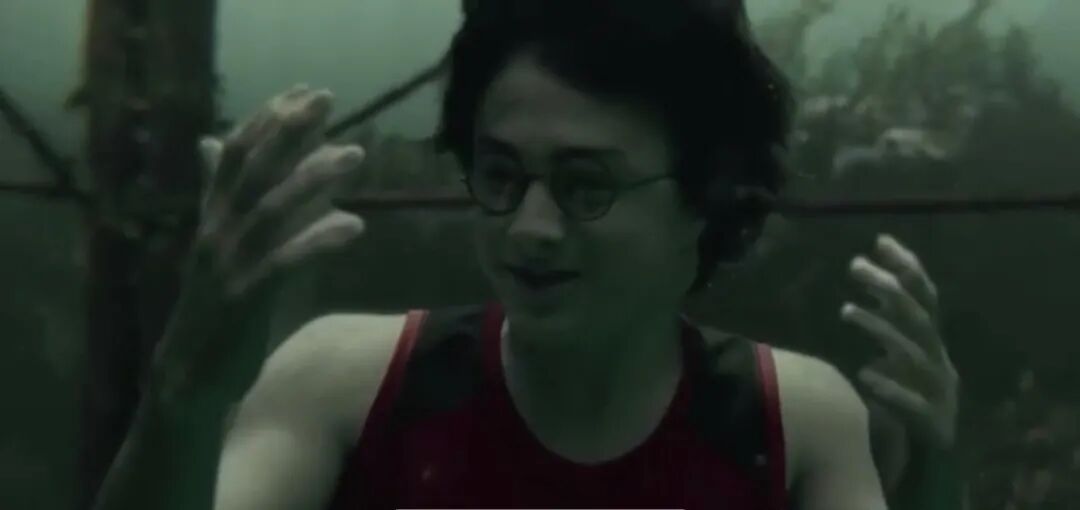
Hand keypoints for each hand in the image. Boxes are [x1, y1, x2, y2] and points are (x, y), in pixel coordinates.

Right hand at [152, 85, 365, 405]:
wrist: (188, 379)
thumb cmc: (214, 309)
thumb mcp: (218, 245)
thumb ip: (221, 196)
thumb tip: (211, 142)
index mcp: (211, 218)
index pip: (234, 153)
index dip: (267, 118)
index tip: (303, 90)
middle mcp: (215, 233)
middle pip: (251, 168)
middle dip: (289, 129)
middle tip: (328, 98)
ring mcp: (227, 265)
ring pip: (270, 208)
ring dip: (314, 177)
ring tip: (356, 154)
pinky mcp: (244, 299)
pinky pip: (285, 261)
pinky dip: (319, 239)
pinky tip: (354, 224)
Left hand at [841, 234, 958, 448]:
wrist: (933, 450)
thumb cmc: (909, 390)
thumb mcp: (897, 345)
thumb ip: (885, 310)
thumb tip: (865, 264)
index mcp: (931, 339)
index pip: (924, 294)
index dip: (907, 267)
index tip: (880, 241)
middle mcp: (938, 357)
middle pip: (918, 316)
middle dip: (889, 288)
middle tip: (854, 265)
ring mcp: (937, 388)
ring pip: (914, 353)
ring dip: (881, 328)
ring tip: (845, 310)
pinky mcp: (931, 420)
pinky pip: (912, 402)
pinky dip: (890, 387)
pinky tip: (866, 374)